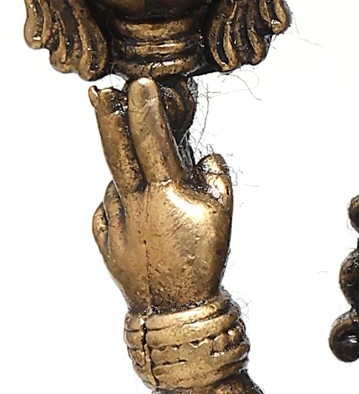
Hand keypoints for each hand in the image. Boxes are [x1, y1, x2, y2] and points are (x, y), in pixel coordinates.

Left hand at [91, 78, 233, 312]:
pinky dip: (122, 204)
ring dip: (131, 179)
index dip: (146, 108)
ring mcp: (116, 220)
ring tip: (158, 203)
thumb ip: (217, 178)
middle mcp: (134, 202)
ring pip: (119, 184)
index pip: (152, 139)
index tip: (140, 83)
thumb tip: (205, 156)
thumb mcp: (224, 215)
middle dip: (108, 117)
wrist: (176, 310)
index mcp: (165, 192)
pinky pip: (109, 210)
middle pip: (116, 150)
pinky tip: (140, 217)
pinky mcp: (105, 240)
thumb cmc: (204, 260)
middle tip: (99, 93)